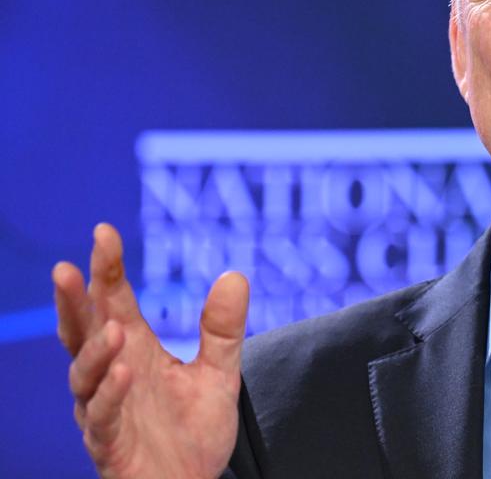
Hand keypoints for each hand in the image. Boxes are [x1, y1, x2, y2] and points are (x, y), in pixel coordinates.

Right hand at [53, 223, 248, 478]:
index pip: (113, 302)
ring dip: (94, 350)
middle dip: (73, 302)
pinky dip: (110, 395)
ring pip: (85, 376)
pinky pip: (102, 419)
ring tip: (111, 325)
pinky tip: (123, 372)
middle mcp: (113, 375)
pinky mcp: (110, 445)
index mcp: (135, 351)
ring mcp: (106, 410)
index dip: (106, 269)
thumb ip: (222, 329)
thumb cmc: (193, 432)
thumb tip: (235, 275)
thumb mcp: (218, 374)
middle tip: (67, 268)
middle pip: (83, 333)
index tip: (104, 232)